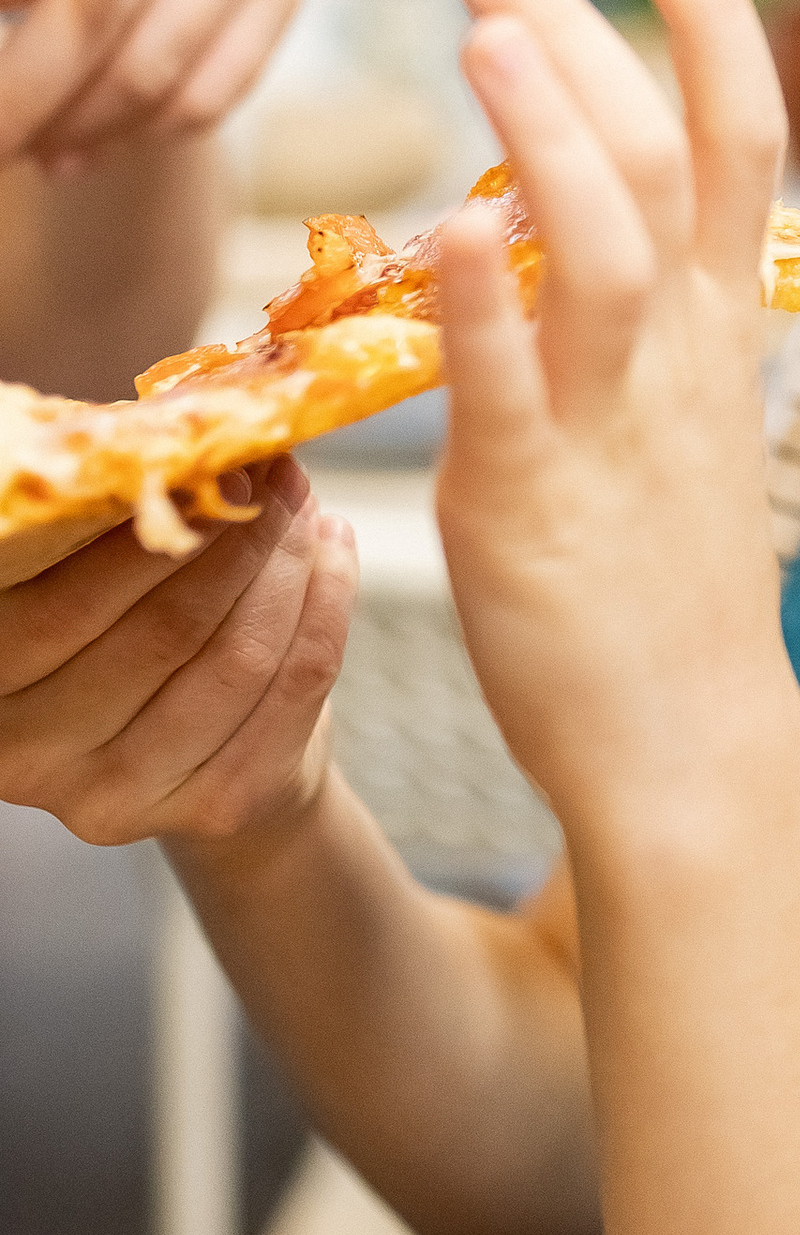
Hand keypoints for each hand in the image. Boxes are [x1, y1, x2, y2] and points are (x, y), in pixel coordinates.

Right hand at [0, 461, 353, 848]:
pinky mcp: (207, 811)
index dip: (154, 522)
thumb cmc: (129, 637)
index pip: (62, 599)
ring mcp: (115, 797)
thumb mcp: (89, 577)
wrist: (204, 762)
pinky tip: (334, 553)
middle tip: (280, 472)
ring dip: (290, 566)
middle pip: (163, 626)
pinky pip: (293, 689)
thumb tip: (184, 423)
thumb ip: (109, 523)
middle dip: (240, 534)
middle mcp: (29, 752)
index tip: (215, 460)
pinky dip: (329, 608)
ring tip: (309, 509)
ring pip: (236, 656)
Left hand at [433, 0, 797, 828]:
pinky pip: (509, 383)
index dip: (712, 23)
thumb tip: (566, 204)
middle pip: (655, 158)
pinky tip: (446, 223)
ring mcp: (609, 422)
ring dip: (546, 128)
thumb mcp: (690, 414)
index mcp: (721, 327)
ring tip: (484, 31)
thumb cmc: (672, 580)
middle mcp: (679, 354)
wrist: (688, 742)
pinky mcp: (529, 498)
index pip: (739, 139)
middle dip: (582, 37)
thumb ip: (649, 308)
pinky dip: (482, 300)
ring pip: (603, 246)